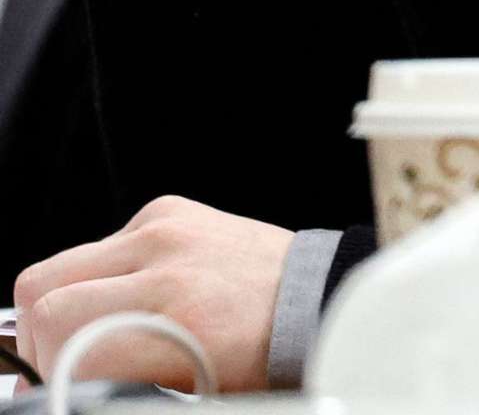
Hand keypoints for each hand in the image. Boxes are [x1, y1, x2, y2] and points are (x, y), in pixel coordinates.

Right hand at [13, 197, 291, 391]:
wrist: (317, 298)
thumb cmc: (263, 353)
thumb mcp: (189, 389)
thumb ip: (116, 381)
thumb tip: (63, 383)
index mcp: (176, 322)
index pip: (61, 339)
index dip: (48, 374)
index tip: (59, 388)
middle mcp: (167, 268)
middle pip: (43, 298)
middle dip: (40, 343)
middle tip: (63, 365)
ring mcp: (167, 231)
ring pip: (56, 268)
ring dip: (60, 306)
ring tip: (91, 331)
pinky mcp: (170, 211)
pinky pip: (101, 245)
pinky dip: (100, 275)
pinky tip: (131, 294)